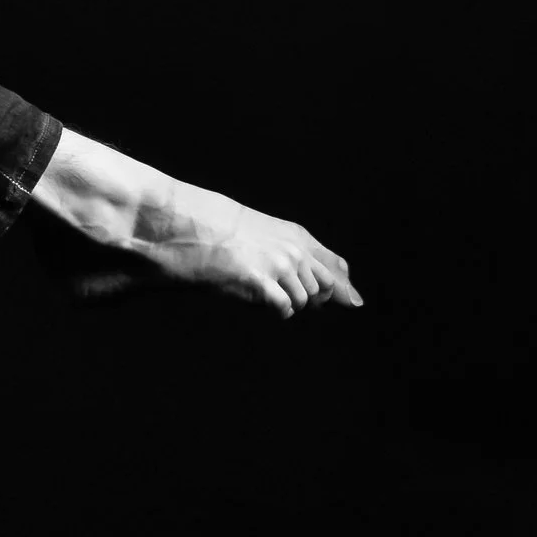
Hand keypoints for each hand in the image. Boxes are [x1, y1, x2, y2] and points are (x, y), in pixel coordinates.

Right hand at [135, 182, 363, 317]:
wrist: (186, 227)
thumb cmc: (219, 232)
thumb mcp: (266, 236)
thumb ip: (303, 258)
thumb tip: (350, 298)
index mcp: (297, 235)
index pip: (336, 267)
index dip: (337, 287)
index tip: (334, 299)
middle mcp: (294, 249)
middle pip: (322, 290)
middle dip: (305, 297)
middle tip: (271, 286)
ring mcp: (278, 265)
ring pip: (302, 302)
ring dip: (282, 302)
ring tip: (255, 286)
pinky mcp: (260, 282)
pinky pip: (284, 309)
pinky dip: (272, 309)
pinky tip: (254, 296)